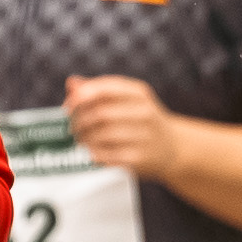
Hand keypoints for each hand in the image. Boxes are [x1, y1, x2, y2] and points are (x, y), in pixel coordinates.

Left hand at [65, 74, 180, 181]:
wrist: (173, 147)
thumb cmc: (141, 120)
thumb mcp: (127, 99)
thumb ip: (98, 90)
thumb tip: (71, 83)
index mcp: (139, 93)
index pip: (104, 89)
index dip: (81, 97)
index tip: (68, 106)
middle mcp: (144, 112)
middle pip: (100, 114)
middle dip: (79, 121)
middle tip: (72, 128)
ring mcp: (145, 136)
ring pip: (102, 136)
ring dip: (85, 139)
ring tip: (80, 140)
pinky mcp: (141, 158)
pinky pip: (109, 156)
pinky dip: (94, 154)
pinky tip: (92, 152)